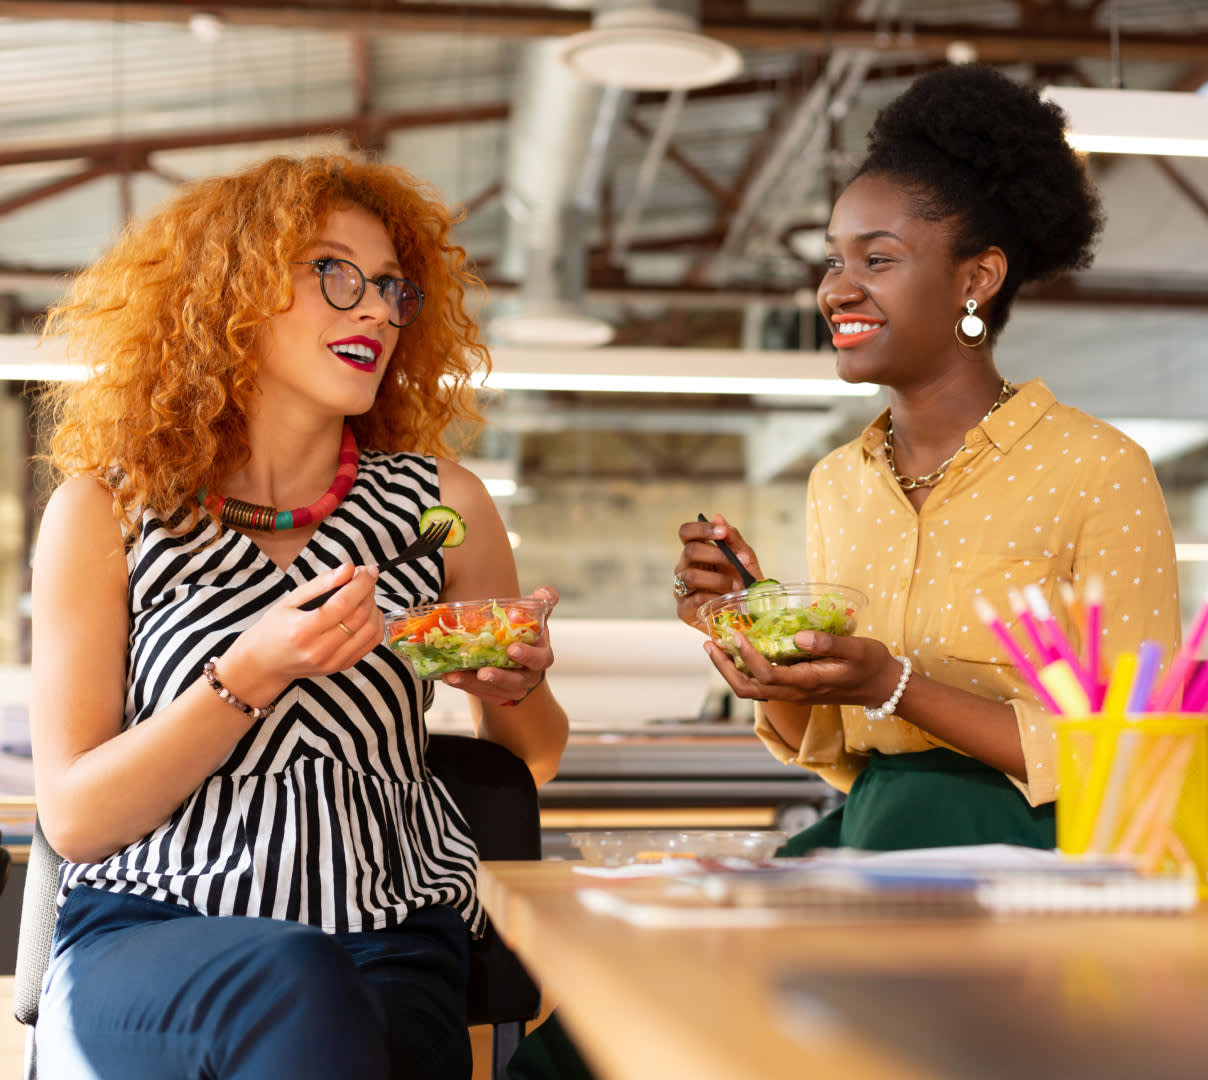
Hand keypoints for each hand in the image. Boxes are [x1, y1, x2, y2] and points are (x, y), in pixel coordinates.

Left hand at [441, 586, 558, 705]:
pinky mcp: (496, 695)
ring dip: (474, 684)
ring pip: (496, 690)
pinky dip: (465, 686)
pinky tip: (450, 677)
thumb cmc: (522, 629)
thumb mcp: (532, 612)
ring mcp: (512, 688)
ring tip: (454, 675)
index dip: (528, 656)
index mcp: (541, 655)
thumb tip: (543, 592)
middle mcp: (529, 675)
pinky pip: (482, 694)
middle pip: (518, 681)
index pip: (541, 659)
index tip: (512, 648)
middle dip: (500, 677)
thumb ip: (542, 598)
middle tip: (483, 671)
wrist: (510, 650)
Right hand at [673, 514, 762, 628]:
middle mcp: (684, 568)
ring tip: (735, 586)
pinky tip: (725, 600)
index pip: (686, 532)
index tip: (722, 532)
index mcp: (697, 552)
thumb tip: (718, 517)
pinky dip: (713, 598)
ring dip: (717, 579)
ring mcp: (681, 589)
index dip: (701, 529)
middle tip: (735, 564)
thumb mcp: (746, 559)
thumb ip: (733, 539)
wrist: (753, 613)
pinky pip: (694, 599)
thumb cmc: (746, 583)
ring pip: (689, 575)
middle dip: (716, 555)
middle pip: (689, 551)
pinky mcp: (684, 610)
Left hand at [704, 628, 901, 708]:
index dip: (747, 657)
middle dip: (724, 668)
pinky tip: (740, 652)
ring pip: (752, 690)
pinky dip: (744, 670)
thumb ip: (828, 642)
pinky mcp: (795, 690)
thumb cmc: (872, 664)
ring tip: (717, 646)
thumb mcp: (856, 649)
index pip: (767, 675)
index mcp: (808, 682)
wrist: (884, 687)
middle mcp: (796, 693)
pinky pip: (762, 685)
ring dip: (730, 671)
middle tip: (709, 643)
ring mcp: (794, 694)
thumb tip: (798, 635)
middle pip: (748, 689)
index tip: (737, 634)